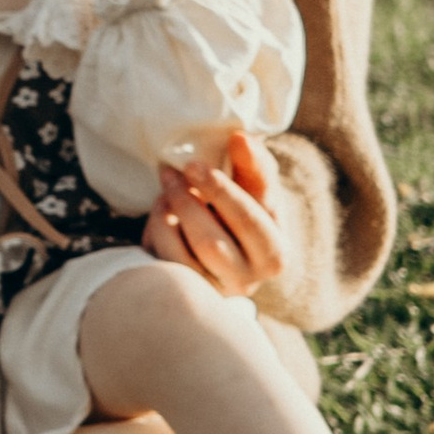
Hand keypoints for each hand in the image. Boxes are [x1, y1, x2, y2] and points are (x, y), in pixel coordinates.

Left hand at [141, 131, 282, 297]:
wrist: (222, 248)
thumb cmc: (241, 211)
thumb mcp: (254, 190)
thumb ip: (253, 164)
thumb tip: (241, 138)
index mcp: (276, 253)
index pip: (249, 221)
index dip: (219, 191)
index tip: (193, 163)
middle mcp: (249, 281)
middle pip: (211, 243)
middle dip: (185, 202)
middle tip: (170, 170)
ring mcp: (215, 292)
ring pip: (181, 256)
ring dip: (168, 214)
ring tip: (167, 189)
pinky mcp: (188, 294)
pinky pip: (163, 262)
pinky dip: (157, 231)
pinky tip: (161, 213)